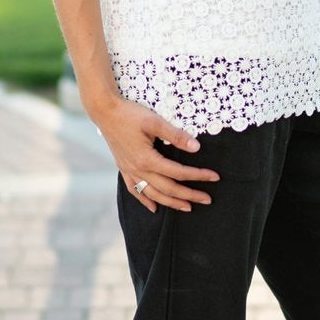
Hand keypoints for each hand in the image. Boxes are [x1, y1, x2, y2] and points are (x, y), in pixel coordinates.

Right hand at [94, 96, 218, 212]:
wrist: (105, 112)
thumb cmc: (130, 114)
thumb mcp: (154, 122)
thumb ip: (176, 135)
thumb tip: (196, 147)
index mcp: (147, 159)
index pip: (178, 172)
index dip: (198, 176)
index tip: (215, 177)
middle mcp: (138, 170)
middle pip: (168, 188)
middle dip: (189, 195)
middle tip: (207, 200)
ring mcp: (129, 171)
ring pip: (152, 194)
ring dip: (171, 202)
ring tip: (187, 207)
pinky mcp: (123, 168)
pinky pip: (134, 190)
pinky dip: (145, 201)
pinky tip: (153, 208)